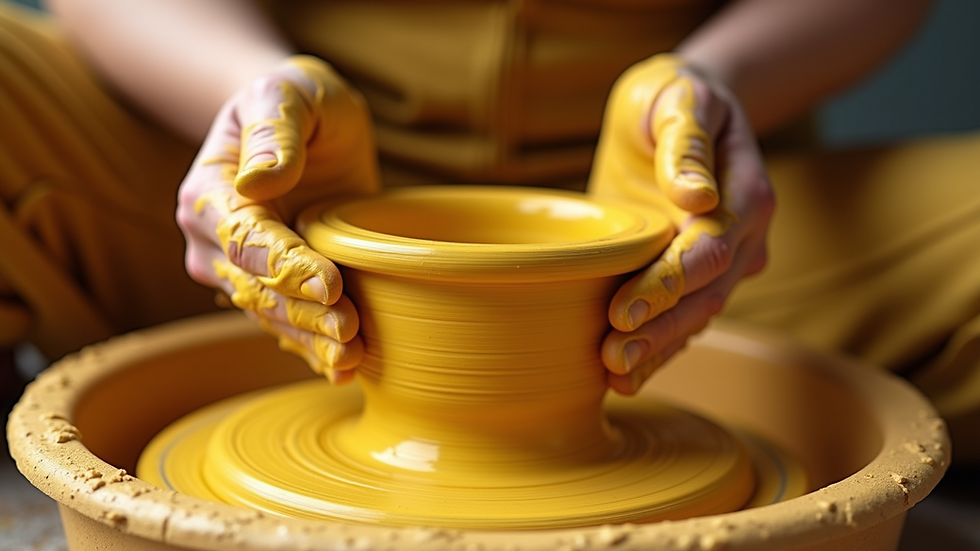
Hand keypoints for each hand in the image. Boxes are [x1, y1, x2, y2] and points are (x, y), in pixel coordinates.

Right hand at [176, 55, 380, 383]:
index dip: (287, 266)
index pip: (247, 240)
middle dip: (304, 314)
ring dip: (309, 339)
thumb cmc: (295, 101)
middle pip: (258, 288)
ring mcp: (235, 271)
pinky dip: (311, 349)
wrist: (303, 127)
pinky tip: (341, 370)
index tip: (331, 283)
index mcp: (208, 194)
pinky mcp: (267, 288)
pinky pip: (285, 325)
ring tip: (352, 357)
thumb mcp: (287, 93)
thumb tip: (259, 178)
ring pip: (271, 315)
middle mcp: (211, 241)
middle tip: (351, 329)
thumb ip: (276, 128)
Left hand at [589, 54, 773, 394]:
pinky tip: (627, 378)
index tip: (622, 309)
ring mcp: (725, 262)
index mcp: (747, 195)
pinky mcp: (695, 275)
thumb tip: (696, 195)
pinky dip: (658, 350)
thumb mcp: (679, 101)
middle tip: (612, 357)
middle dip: (659, 331)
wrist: (680, 111)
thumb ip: (685, 144)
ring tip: (615, 375)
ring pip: (697, 316)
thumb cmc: (674, 99)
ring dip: (658, 350)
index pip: (708, 251)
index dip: (667, 283)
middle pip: (705, 296)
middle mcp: (745, 237)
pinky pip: (683, 318)